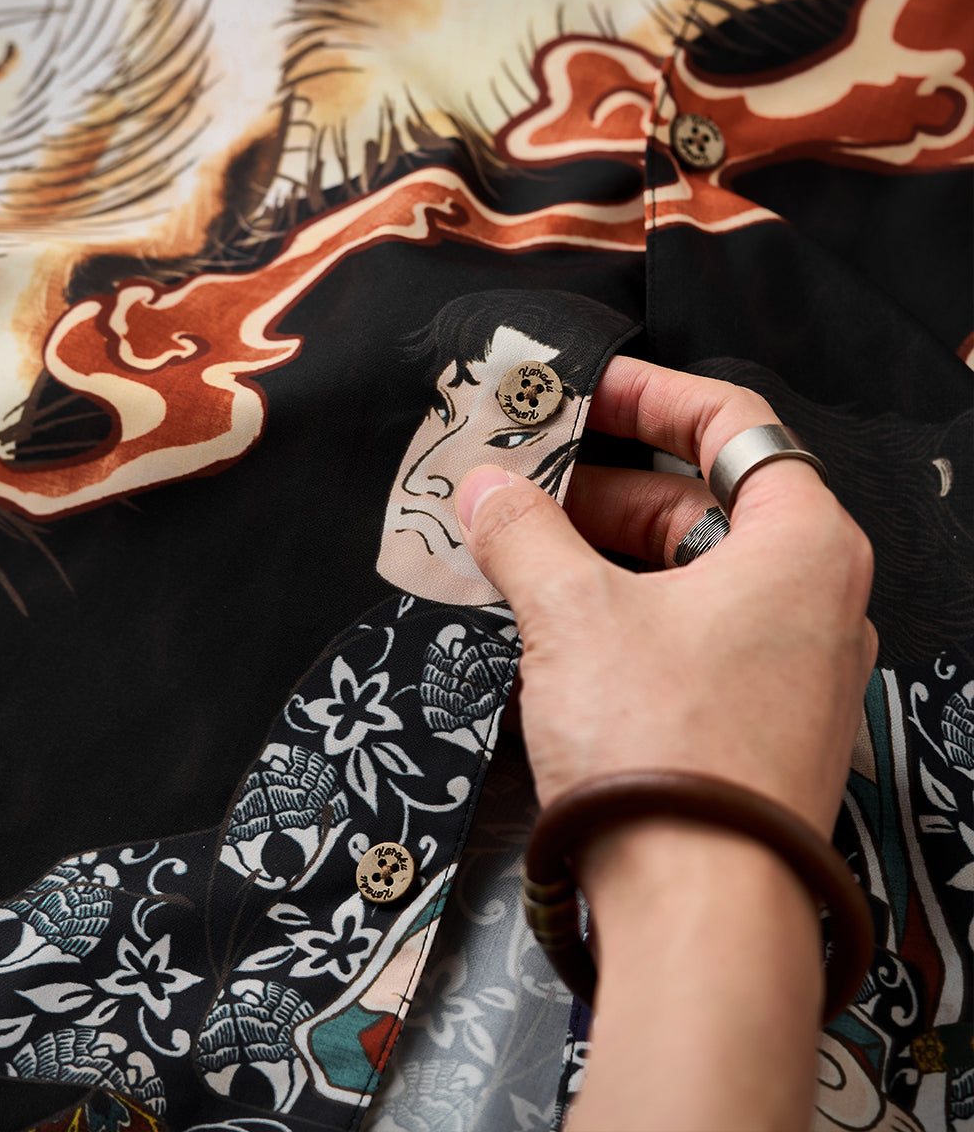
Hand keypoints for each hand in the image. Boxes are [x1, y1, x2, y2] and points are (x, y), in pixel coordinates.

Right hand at [455, 356, 876, 840]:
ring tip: (522, 548)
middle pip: (701, 503)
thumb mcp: (572, 614)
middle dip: (606, 487)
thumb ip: (523, 534)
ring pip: (689, 574)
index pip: (734, 426)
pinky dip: (624, 610)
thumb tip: (485, 490)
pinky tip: (555, 617)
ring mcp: (788, 666)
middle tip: (527, 480)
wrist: (696, 907)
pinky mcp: (752, 720)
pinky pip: (687, 633)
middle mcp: (813, 601)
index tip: (589, 390)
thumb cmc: (666, 751)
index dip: (652, 395)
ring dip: (604, 552)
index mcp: (801, 547)